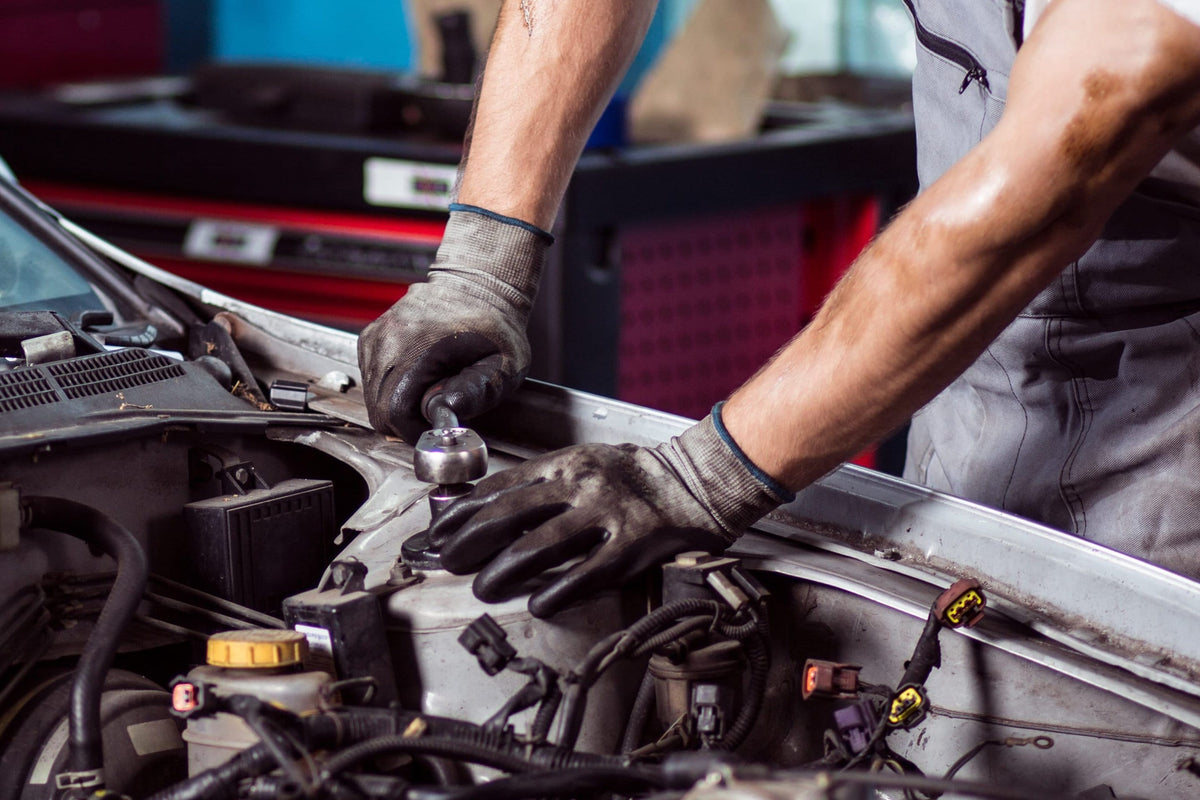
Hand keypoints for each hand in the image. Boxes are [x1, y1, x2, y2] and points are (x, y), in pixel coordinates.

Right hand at [358, 205, 551, 441]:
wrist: (478, 285)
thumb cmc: (494, 325)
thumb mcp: (502, 363)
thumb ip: (478, 392)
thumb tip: (447, 412)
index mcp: (418, 345)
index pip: (393, 411)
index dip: (415, 429)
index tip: (437, 424)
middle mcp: (388, 339)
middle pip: (378, 409)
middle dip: (407, 421)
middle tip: (436, 409)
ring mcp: (376, 336)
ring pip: (372, 397)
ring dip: (399, 403)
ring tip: (431, 388)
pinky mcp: (371, 337)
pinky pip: (372, 379)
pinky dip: (391, 387)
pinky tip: (418, 376)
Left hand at [428, 408, 792, 617]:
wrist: (693, 482)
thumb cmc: (632, 476)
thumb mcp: (581, 462)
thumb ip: (539, 482)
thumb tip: (485, 507)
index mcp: (563, 464)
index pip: (498, 488)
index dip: (462, 513)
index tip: (438, 533)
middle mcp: (580, 485)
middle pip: (509, 516)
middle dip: (470, 542)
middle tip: (449, 562)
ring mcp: (606, 515)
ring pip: (540, 546)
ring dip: (503, 570)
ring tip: (483, 586)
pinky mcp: (632, 546)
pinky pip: (587, 574)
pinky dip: (557, 591)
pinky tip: (538, 604)